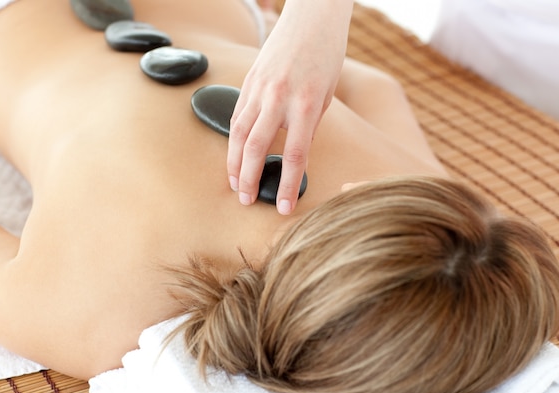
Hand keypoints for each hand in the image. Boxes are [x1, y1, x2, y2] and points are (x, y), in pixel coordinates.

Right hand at [228, 0, 353, 214]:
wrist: (311, 17)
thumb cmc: (325, 55)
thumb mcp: (326, 95)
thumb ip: (308, 126)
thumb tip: (294, 152)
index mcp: (304, 105)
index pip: (293, 156)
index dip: (287, 185)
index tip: (283, 207)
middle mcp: (278, 98)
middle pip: (256, 148)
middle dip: (249, 179)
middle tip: (246, 200)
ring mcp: (259, 88)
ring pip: (238, 134)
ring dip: (233, 162)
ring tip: (234, 183)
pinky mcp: (248, 81)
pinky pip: (236, 115)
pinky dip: (233, 139)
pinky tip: (234, 154)